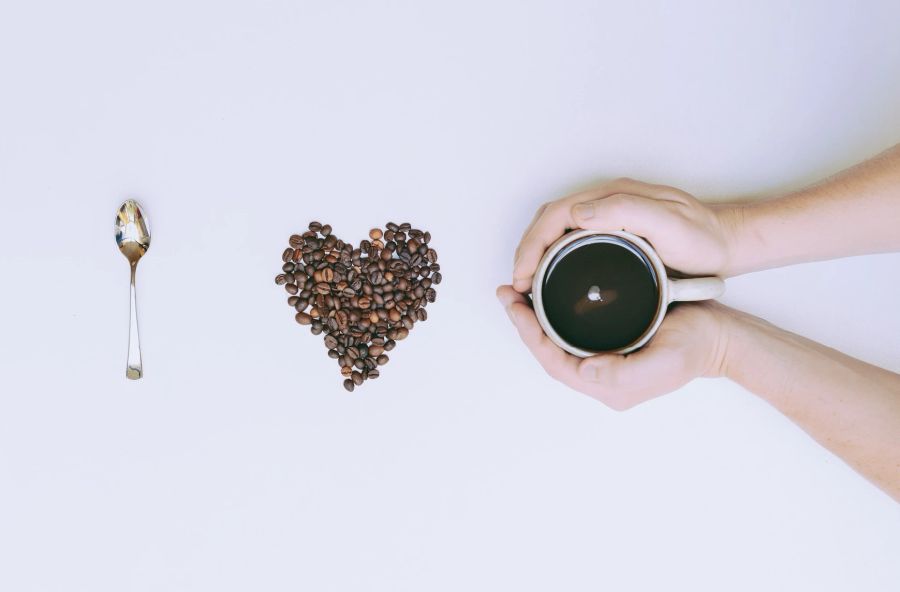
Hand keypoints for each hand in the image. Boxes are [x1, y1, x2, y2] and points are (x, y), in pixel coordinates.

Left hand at [496, 286, 730, 408]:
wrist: (721, 337)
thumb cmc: (696, 348)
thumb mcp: (665, 362)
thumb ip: (624, 373)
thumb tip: (586, 370)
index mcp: (608, 386)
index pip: (554, 362)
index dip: (530, 335)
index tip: (515, 307)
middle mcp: (601, 376)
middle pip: (549, 351)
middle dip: (524, 324)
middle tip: (507, 294)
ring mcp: (605, 360)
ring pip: (557, 341)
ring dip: (534, 318)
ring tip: (517, 293)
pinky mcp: (611, 342)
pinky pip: (571, 332)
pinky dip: (552, 314)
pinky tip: (545, 296)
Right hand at [512, 178, 738, 291]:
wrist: (729, 244)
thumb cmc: (704, 238)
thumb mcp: (669, 223)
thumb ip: (625, 211)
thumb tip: (576, 213)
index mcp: (613, 197)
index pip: (556, 215)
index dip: (533, 244)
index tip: (523, 274)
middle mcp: (607, 202)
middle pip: (549, 221)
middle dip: (526, 250)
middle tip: (517, 283)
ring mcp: (609, 216)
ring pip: (557, 230)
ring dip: (536, 253)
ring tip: (527, 283)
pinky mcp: (614, 232)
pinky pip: (571, 240)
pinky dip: (552, 257)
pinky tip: (551, 277)